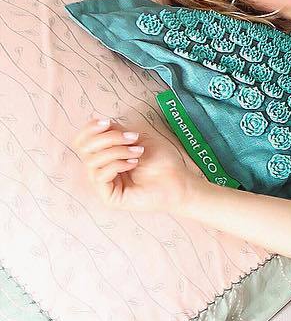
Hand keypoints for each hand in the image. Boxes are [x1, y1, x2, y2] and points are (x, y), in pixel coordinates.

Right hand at [73, 117, 202, 213]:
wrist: (178, 181)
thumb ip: (116, 132)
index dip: (90, 129)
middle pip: (84, 148)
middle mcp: (100, 170)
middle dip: (108, 138)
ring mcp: (103, 185)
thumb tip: (100, 124)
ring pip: (92, 161)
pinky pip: (100, 176)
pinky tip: (134, 164)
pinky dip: (116, 165)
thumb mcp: (137, 140)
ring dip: (117, 151)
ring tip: (138, 152)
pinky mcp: (109, 197)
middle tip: (132, 138)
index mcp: (104, 156)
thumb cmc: (161, 161)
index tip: (107, 122)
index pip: (82, 141)